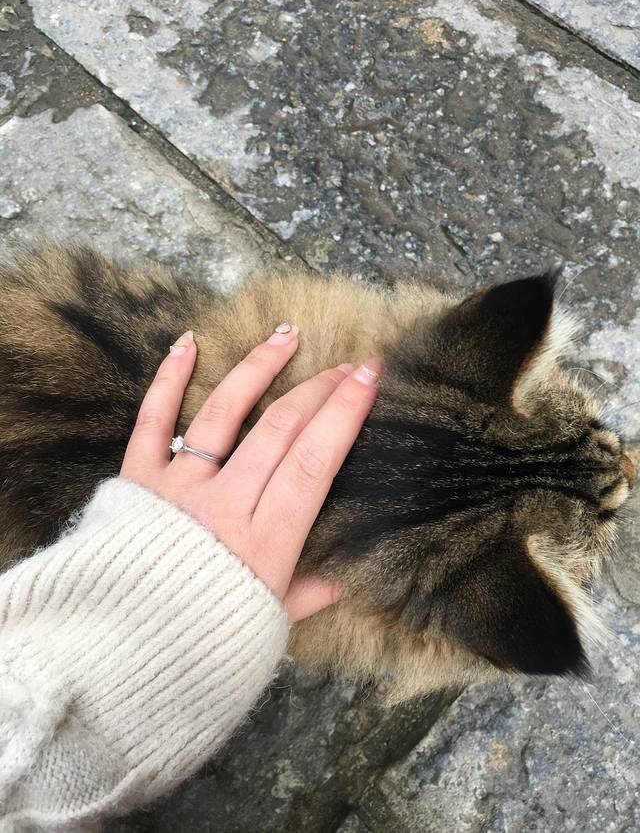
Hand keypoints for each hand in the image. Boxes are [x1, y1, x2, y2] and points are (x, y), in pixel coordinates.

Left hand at [120, 325, 380, 621]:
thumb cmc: (202, 644)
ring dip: (258, 369)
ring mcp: (177, 488)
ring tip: (287, 336)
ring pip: (224, 413)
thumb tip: (352, 578)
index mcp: (265, 542)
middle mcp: (223, 505)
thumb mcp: (268, 624)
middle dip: (319, 389)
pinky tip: (187, 342)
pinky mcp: (136, 481)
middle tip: (346, 365)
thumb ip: (312, 593)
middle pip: (279, 430)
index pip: (314, 462)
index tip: (369, 377)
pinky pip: (152, 421)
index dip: (344, 414)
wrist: (115, 658)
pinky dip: (168, 380)